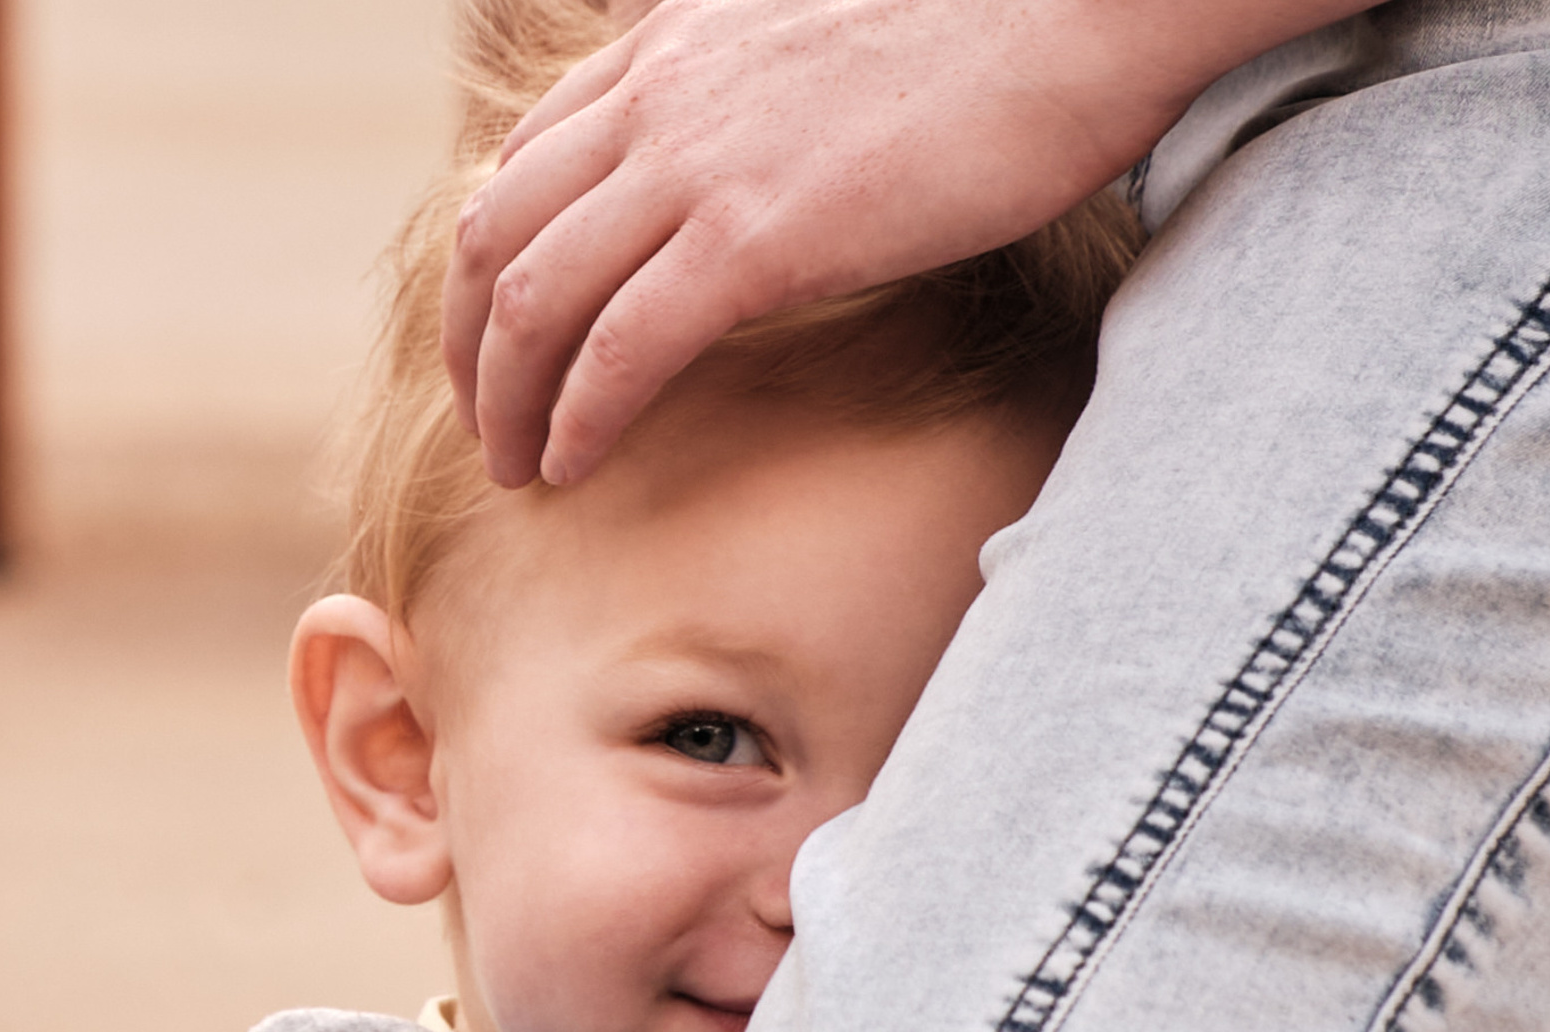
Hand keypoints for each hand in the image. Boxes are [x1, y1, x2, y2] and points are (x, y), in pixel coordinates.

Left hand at [443, 0, 1366, 487]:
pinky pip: (617, 350)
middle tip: (486, 423)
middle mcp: (658, 99)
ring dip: (506, 401)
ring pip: (531, 299)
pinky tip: (572, 467)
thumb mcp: (824, 48)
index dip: (490, 265)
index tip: (498, 339)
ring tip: (516, 467)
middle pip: (491, 236)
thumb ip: (751, 100)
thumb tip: (751, 173)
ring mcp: (696, 166)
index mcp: (670, 49)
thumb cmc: (989, 33)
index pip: (522, 163)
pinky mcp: (750, 239)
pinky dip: (576, 419)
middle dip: (469, 347)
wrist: (1080, 1)